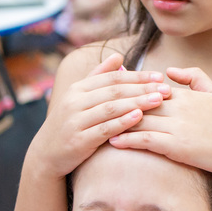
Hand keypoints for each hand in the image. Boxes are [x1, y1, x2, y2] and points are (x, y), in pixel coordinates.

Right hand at [35, 54, 168, 178]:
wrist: (46, 154)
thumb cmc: (69, 124)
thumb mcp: (79, 98)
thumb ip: (98, 76)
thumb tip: (119, 56)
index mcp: (77, 89)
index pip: (112, 78)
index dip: (137, 76)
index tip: (159, 76)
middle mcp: (75, 102)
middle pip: (114, 91)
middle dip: (142, 88)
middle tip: (165, 88)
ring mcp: (76, 121)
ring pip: (111, 108)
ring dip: (136, 103)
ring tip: (158, 100)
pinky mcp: (79, 140)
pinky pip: (104, 129)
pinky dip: (122, 122)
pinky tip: (138, 117)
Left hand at [108, 66, 211, 176]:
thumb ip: (193, 76)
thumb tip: (169, 70)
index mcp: (184, 95)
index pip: (150, 87)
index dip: (129, 87)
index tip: (108, 86)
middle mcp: (178, 108)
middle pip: (140, 102)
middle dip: (116, 102)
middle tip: (94, 103)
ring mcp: (176, 127)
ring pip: (139, 120)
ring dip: (116, 122)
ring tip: (97, 123)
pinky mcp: (176, 146)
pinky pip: (146, 140)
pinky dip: (127, 140)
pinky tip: (112, 141)